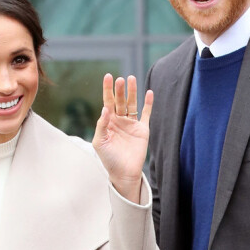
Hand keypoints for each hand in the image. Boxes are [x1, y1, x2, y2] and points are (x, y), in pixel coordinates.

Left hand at [92, 74, 152, 202]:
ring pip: (132, 104)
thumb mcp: (99, 142)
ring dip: (132, 92)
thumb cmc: (108, 159)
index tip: (107, 77)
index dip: (107, 90)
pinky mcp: (143, 130)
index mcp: (108, 122)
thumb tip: (105, 108)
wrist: (124, 173)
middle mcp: (119, 120)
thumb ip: (101, 125)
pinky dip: (148, 104)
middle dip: (120, 90)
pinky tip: (149, 93)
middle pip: (120, 101)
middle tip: (120, 79)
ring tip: (131, 79)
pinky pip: (146, 114)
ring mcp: (131, 124)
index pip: (107, 102)